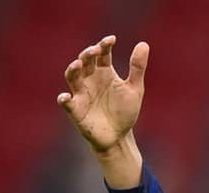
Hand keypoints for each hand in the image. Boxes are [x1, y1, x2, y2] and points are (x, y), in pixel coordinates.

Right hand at [57, 36, 149, 153]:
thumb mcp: (135, 89)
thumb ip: (137, 68)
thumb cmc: (125, 111)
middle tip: (95, 50)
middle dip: (88, 54)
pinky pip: (66, 103)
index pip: (102, 54)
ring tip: (78, 64)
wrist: (119, 136)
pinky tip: (66, 97)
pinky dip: (64, 99)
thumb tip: (144, 44)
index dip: (104, 45)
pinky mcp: (76, 109)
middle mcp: (90, 79)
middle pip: (85, 61)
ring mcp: (81, 93)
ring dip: (73, 70)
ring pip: (72, 77)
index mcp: (104, 72)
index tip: (112, 39)